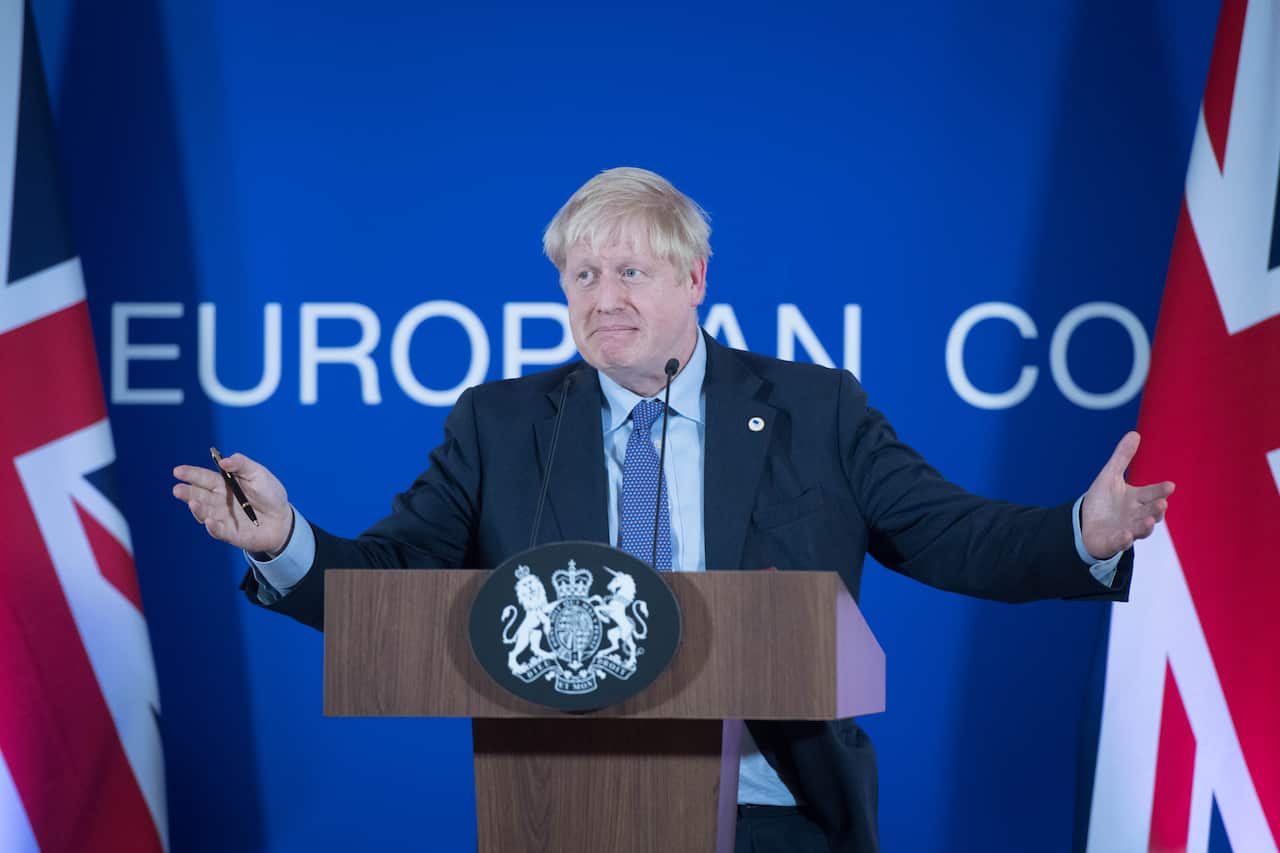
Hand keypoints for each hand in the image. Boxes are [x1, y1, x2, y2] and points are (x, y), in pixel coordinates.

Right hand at [172, 452, 292, 553]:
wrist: (283, 518)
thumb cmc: (269, 493)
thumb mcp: (258, 473)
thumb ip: (242, 465)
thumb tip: (223, 461)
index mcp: (223, 484)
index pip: (203, 478)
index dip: (190, 474)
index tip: (177, 471)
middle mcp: (218, 501)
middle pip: (199, 496)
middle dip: (187, 493)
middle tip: (177, 489)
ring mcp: (222, 518)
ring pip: (205, 514)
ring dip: (198, 509)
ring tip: (193, 503)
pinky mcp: (230, 533)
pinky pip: (218, 531)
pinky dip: (213, 527)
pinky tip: (209, 521)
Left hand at [1080, 431, 1174, 558]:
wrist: (1086, 524)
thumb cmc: (1103, 501)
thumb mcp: (1110, 476)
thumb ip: (1122, 457)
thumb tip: (1134, 433)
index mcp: (1137, 499)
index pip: (1152, 493)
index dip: (1160, 490)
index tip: (1170, 486)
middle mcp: (1136, 516)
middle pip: (1150, 512)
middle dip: (1156, 509)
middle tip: (1162, 504)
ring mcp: (1126, 530)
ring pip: (1140, 529)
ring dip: (1145, 526)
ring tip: (1150, 521)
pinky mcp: (1112, 542)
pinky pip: (1120, 542)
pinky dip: (1123, 540)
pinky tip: (1125, 536)